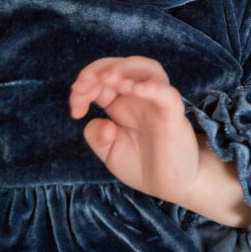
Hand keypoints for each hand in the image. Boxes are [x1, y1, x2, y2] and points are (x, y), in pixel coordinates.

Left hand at [70, 56, 250, 226]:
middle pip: (121, 65)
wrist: (172, 186)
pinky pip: (166, 94)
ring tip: (108, 78)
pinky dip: (152, 87)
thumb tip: (98, 121)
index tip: (76, 110)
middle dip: (96, 70)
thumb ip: (97, 137)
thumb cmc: (143, 165)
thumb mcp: (110, 154)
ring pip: (148, 68)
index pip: (100, 79)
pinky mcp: (173, 115)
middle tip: (82, 87)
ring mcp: (157, 103)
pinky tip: (136, 89)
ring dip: (124, 68)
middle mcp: (139, 97)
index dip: (84, 86)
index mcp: (121, 103)